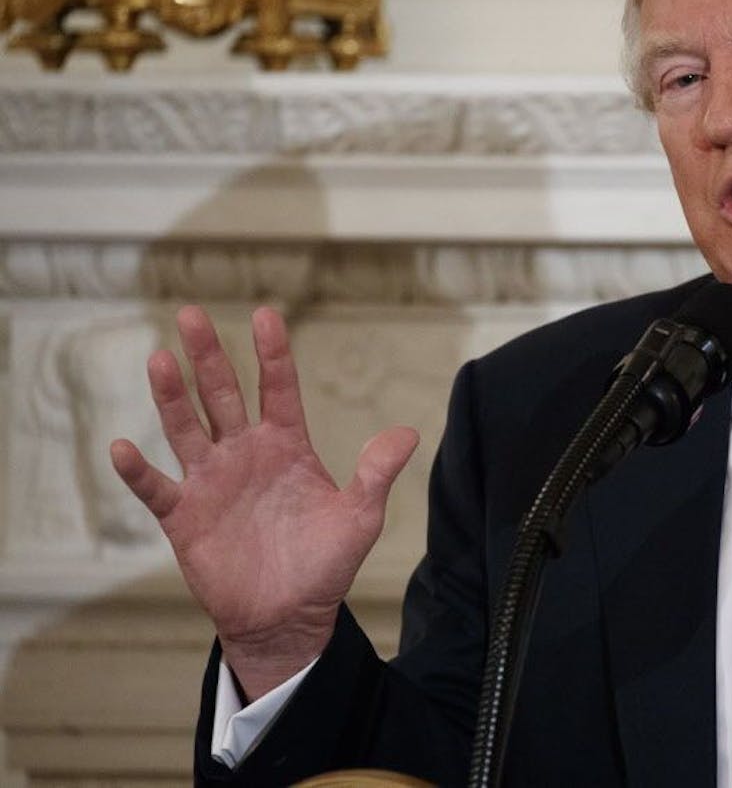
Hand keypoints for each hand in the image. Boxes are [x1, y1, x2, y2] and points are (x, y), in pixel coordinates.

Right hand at [110, 306, 418, 698]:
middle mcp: (244, 453)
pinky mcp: (184, 517)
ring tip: (160, 359)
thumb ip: (376, 473)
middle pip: (222, 395)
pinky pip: (156, 488)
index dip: (272, 354)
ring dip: (172, 397)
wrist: (289, 617)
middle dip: (209, 356)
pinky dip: (138, 470)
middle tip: (192, 314)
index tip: (265, 315)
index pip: (277, 388)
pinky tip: (122, 446)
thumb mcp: (359, 517)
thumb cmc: (325, 565)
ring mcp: (211, 481)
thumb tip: (408, 433)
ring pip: (186, 428)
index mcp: (287, 445)